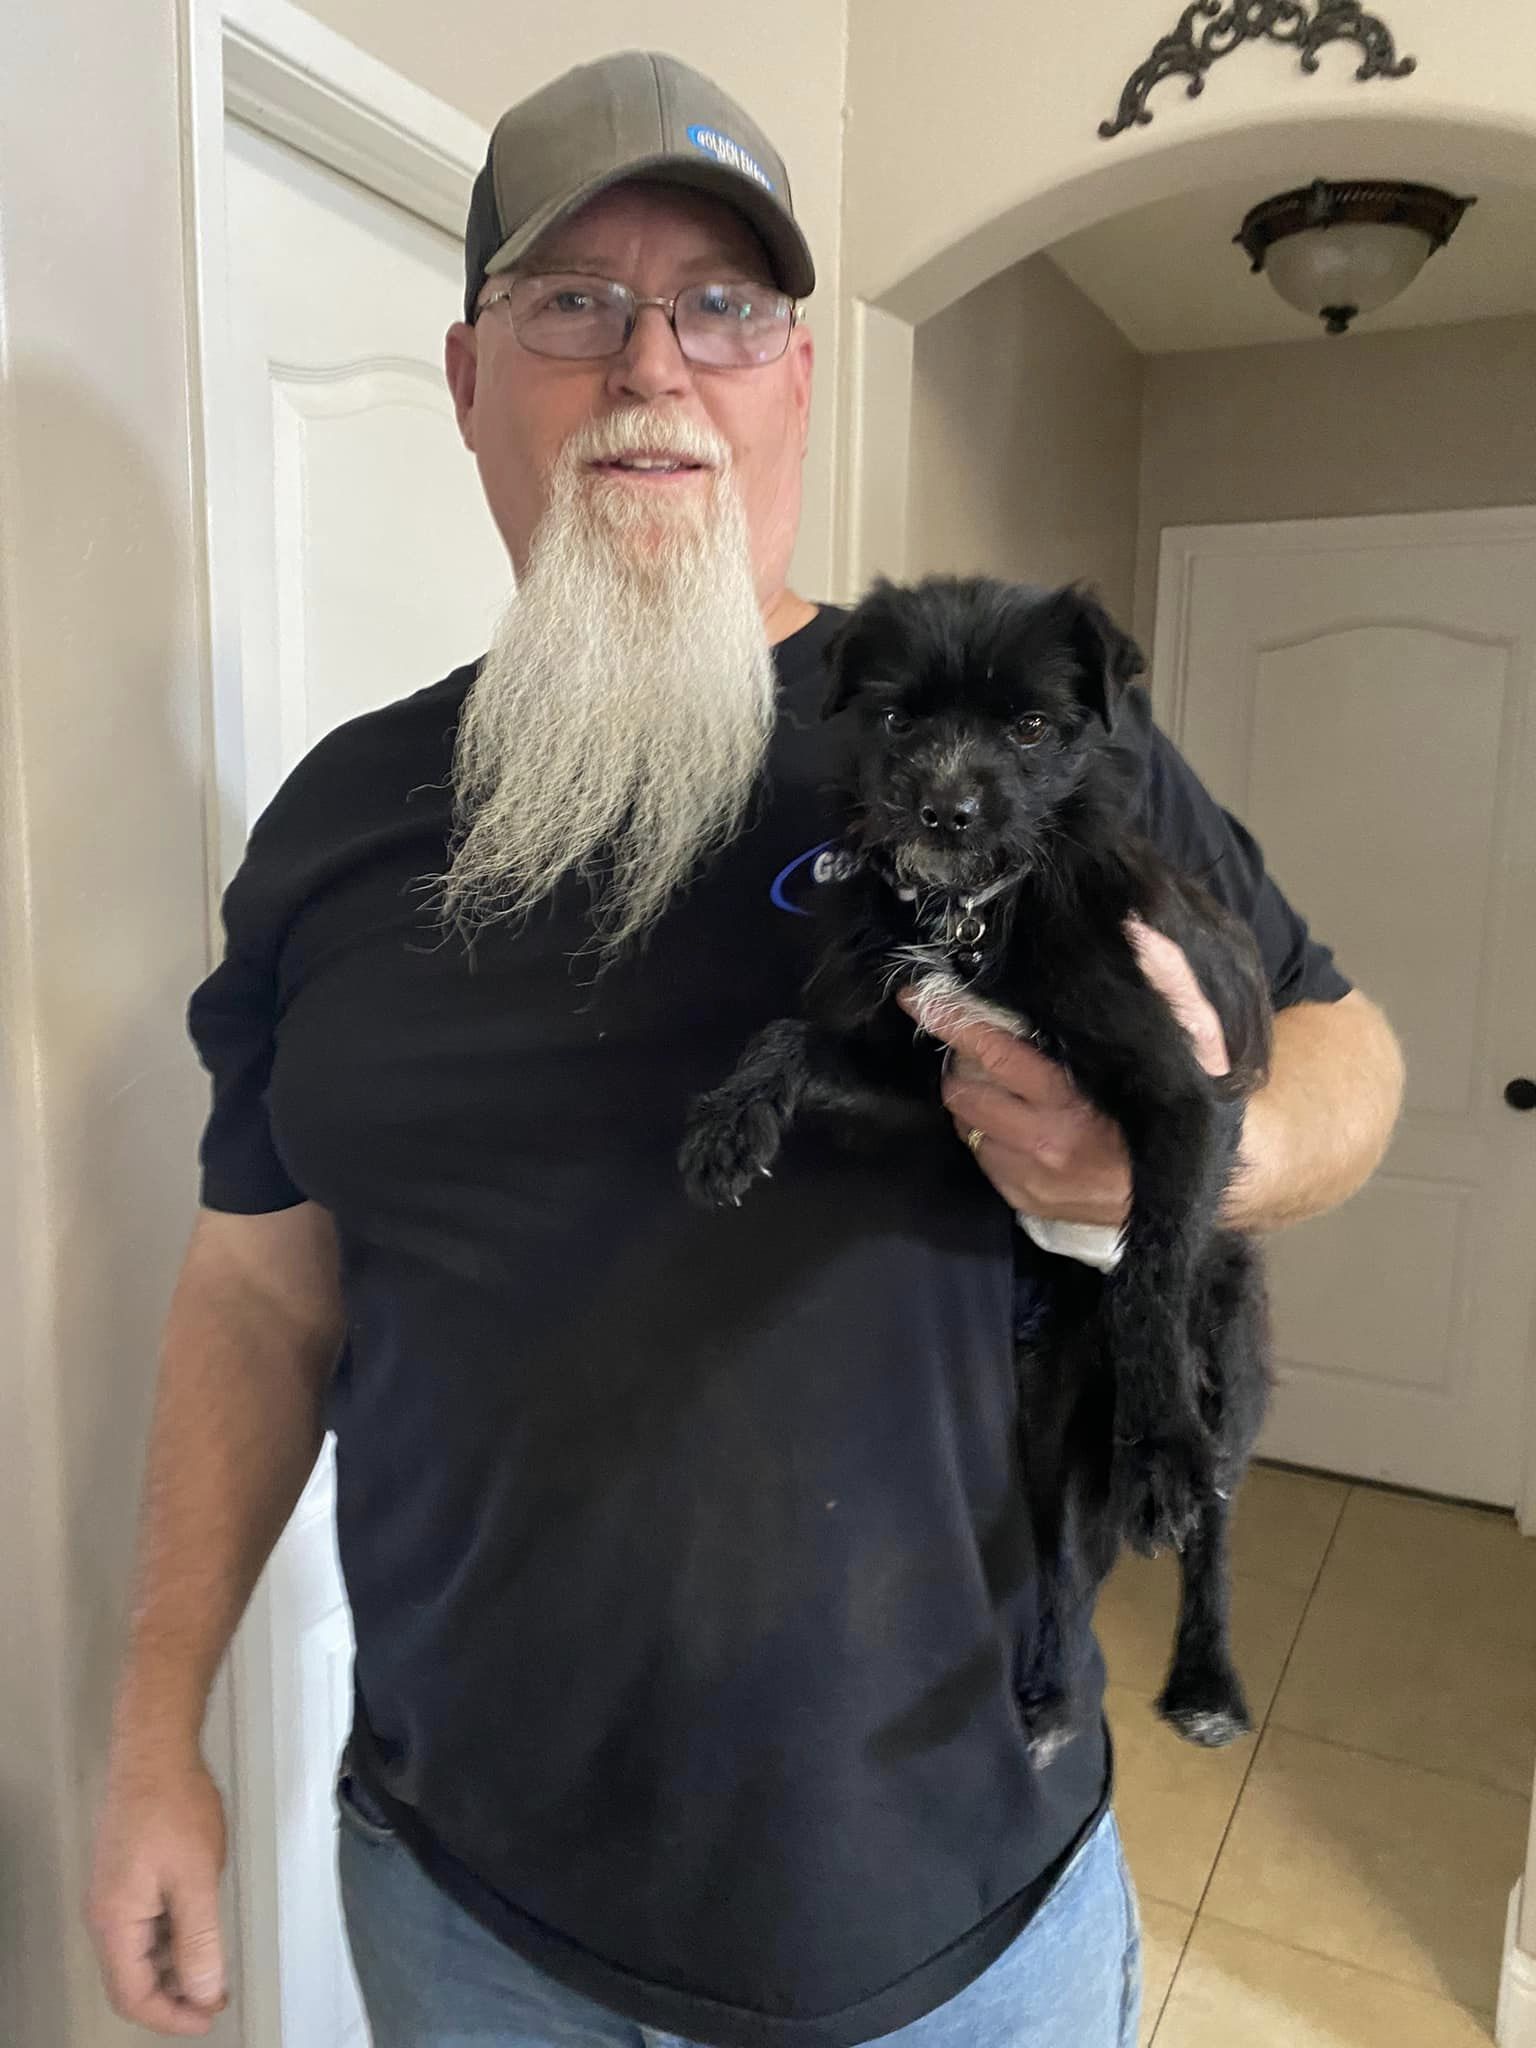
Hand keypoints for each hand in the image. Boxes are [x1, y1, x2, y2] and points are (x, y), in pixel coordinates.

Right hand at [86, 1754, 229, 2036]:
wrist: (155, 1752)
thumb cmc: (174, 1808)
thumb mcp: (196, 1878)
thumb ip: (199, 1940)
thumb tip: (203, 1992)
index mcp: (115, 1923)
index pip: (133, 1995)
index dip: (171, 2017)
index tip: (207, 2018)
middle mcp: (105, 1915)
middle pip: (132, 1980)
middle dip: (174, 1997)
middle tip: (215, 1998)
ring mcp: (113, 1896)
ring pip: (139, 1954)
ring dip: (173, 1969)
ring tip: (212, 1971)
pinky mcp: (126, 1877)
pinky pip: (143, 1927)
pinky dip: (170, 1941)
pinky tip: (198, 1934)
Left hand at [899, 916, 1229, 1221]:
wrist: (1224, 1174)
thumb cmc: (1201, 1094)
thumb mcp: (1198, 1035)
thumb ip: (1171, 983)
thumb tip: (1141, 931)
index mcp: (1074, 1101)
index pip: (991, 1052)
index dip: (950, 1020)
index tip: (916, 995)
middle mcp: (1047, 1145)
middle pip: (965, 1092)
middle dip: (961, 1061)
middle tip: (972, 1041)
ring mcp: (1037, 1180)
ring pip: (968, 1125)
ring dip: (971, 1098)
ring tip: (995, 1078)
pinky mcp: (1033, 1204)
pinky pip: (983, 1159)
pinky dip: (986, 1133)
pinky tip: (1013, 1117)